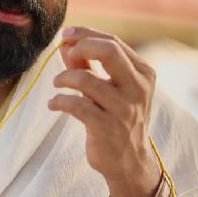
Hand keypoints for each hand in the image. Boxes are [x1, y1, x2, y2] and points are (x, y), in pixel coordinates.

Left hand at [48, 26, 159, 196]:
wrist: (129, 162)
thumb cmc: (116, 119)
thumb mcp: (109, 89)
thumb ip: (88, 66)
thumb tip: (65, 44)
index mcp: (143, 74)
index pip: (114, 42)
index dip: (86, 34)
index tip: (66, 35)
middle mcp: (138, 89)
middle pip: (109, 50)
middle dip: (81, 46)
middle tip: (64, 52)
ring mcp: (123, 109)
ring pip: (86, 79)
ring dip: (63, 78)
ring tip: (57, 85)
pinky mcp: (106, 128)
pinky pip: (75, 105)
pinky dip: (58, 101)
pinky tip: (53, 104)